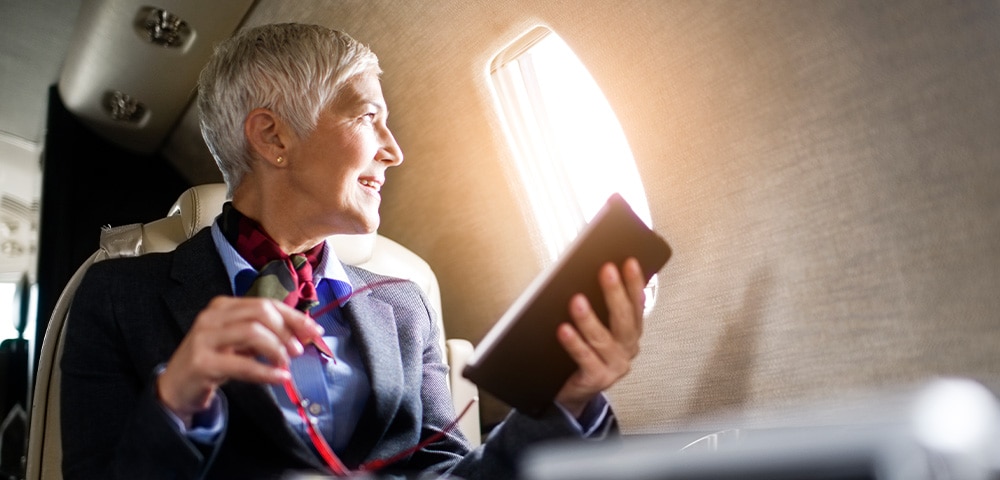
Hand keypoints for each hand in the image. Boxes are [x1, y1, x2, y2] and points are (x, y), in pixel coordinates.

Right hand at [156, 296, 323, 426]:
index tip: (315, 331)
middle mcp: (212, 316)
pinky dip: (266, 371)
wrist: (176, 387)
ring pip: (252, 332)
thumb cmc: (213, 361)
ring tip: (286, 364)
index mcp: (224, 306)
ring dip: (276, 349)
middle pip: (260, 313)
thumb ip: (267, 334)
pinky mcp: (202, 362)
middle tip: (298, 351)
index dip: (294, 316)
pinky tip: (280, 378)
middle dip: (286, 330)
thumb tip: (304, 332)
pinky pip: (241, 364)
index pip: (266, 304)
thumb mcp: (240, 343)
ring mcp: (204, 338)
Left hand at [555, 257, 645, 417]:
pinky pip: (585, 358)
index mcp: (630, 333)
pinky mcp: (597, 379)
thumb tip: (585, 277)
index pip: (636, 304)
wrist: (571, 391)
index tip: (629, 262)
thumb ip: (597, 307)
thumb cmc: (582, 353)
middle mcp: (627, 349)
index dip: (635, 283)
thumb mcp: (594, 328)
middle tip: (606, 270)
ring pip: (603, 339)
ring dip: (590, 318)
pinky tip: (564, 329)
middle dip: (615, 293)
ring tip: (577, 300)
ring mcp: (614, 366)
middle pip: (624, 319)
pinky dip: (575, 343)